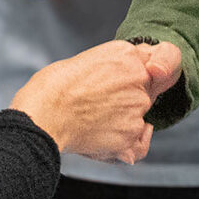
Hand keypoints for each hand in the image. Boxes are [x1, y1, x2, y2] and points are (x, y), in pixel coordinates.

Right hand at [9, 39, 182, 162]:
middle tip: (100, 105)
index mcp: (125, 53)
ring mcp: (137, 106)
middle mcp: (138, 77)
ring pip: (140, 117)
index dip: (142, 75)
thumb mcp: (85, 61)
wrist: (42, 117)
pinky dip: (129, 145)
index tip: (129, 83)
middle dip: (129, 99)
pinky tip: (111, 139)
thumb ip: (113, 68)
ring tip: (94, 122)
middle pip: (147, 91)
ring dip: (124, 121)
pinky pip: (140, 144)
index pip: (156, 61)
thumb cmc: (52, 89)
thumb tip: (124, 80)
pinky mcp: (132, 133)